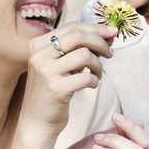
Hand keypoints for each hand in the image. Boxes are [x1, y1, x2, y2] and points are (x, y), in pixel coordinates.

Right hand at [19, 22, 117, 137]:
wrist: (36, 122)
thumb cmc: (51, 91)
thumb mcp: (59, 65)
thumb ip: (77, 48)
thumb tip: (107, 34)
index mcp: (37, 45)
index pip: (71, 27)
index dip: (95, 27)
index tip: (111, 32)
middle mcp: (39, 56)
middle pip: (78, 36)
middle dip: (100, 41)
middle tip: (110, 52)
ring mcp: (46, 72)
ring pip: (84, 55)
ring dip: (98, 64)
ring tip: (96, 73)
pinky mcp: (56, 89)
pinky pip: (86, 77)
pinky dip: (94, 80)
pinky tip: (91, 85)